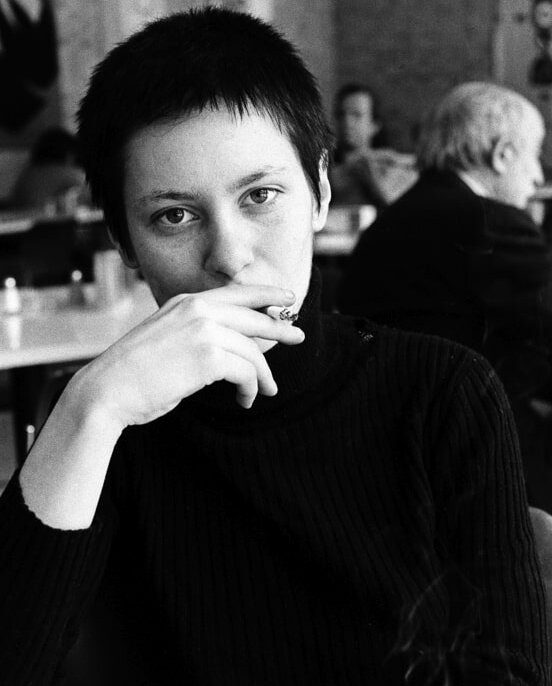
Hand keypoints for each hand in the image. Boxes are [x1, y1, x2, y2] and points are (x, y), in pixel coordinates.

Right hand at [71, 284, 304, 427]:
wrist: (106, 391)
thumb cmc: (134, 374)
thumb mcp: (166, 339)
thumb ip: (196, 334)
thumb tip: (231, 348)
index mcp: (185, 302)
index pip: (236, 292)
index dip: (266, 293)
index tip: (287, 298)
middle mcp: (197, 309)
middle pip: (254, 316)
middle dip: (280, 327)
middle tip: (299, 337)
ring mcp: (203, 330)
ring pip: (252, 351)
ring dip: (262, 376)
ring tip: (264, 392)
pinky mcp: (208, 356)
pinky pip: (246, 372)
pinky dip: (250, 388)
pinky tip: (245, 400)